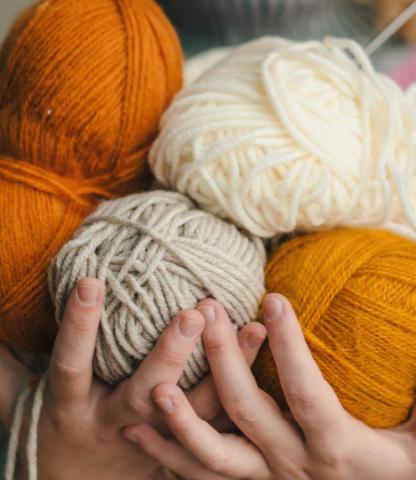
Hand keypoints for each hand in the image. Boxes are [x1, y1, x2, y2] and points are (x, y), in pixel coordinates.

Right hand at [2, 279, 263, 479]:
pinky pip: (216, 426)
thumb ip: (24, 363)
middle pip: (144, 392)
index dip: (79, 325)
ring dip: (224, 373)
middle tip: (195, 311)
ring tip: (251, 328)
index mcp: (72, 408)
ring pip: (194, 415)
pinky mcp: (186, 452)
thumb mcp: (38, 398)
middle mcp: (114, 425)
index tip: (93, 282)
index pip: (72, 363)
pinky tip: (264, 363)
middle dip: (169, 353)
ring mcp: (155, 443)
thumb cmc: (62, 423)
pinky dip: (241, 396)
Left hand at [126, 295, 415, 479]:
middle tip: (205, 309)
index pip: (307, 392)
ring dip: (184, 417)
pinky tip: (137, 430)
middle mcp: (295, 466)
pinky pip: (201, 475)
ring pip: (215, 454)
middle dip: (223, 357)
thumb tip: (414, 346)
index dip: (290, 346)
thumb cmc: (399, 470)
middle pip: (249, 410)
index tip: (274, 297)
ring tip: (158, 383)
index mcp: (337, 449)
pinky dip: (168, 454)